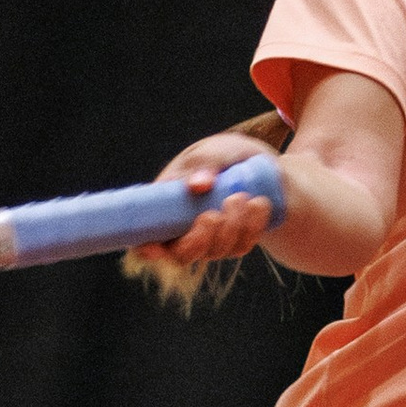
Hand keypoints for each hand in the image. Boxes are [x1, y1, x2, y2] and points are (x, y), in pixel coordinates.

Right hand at [149, 132, 285, 269]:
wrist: (258, 164)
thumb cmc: (224, 156)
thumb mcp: (213, 151)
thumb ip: (203, 163)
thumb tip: (198, 186)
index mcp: (164, 208)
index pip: (146, 239)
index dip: (147, 250)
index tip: (155, 248)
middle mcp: (183, 231)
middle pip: (181, 255)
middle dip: (199, 240)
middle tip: (213, 215)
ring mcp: (210, 241)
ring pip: (216, 251)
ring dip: (231, 226)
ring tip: (242, 196)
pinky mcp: (235, 244)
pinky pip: (242, 246)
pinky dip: (252, 226)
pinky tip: (259, 204)